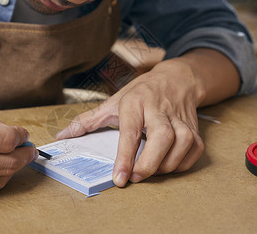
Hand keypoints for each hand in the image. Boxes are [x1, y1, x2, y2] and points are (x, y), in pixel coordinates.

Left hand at [56, 49, 239, 186]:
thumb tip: (62, 137)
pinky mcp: (194, 128)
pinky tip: (167, 166)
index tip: (119, 178)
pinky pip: (194, 149)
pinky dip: (182, 163)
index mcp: (136, 103)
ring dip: (167, 164)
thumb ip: (87, 121)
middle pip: (162, 137)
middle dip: (149, 163)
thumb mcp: (113, 101)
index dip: (124, 156)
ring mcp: (180, 118)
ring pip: (182, 143)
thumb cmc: (141, 92)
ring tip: (150, 171)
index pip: (130, 131)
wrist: (176, 79)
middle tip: (135, 177)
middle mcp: (159, 109)